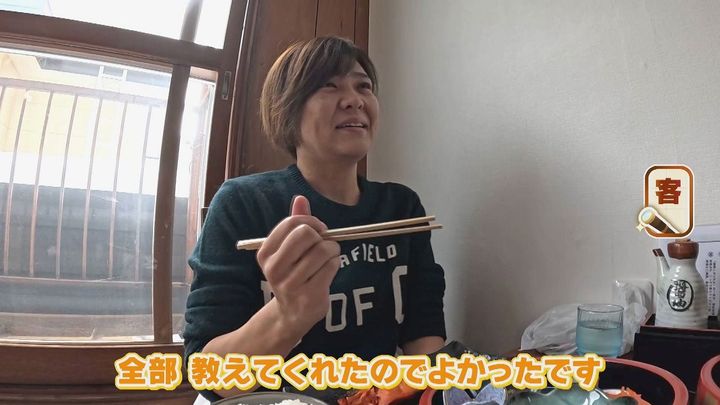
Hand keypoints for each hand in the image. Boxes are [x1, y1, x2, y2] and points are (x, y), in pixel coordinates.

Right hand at [256, 195, 341, 332]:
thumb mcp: (289, 249)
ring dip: (332, 250)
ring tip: (327, 258)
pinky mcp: (309, 296)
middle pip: (306, 234)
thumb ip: (294, 224)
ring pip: (322, 250)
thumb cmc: (293, 273)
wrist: (292, 313)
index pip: (291, 223)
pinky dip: (335, 263)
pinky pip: (331, 266)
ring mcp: (291, 284)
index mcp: (265, 253)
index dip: (310, 221)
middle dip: (321, 236)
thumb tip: (300, 198)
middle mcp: (274, 269)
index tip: (317, 230)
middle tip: (324, 244)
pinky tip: (329, 270)